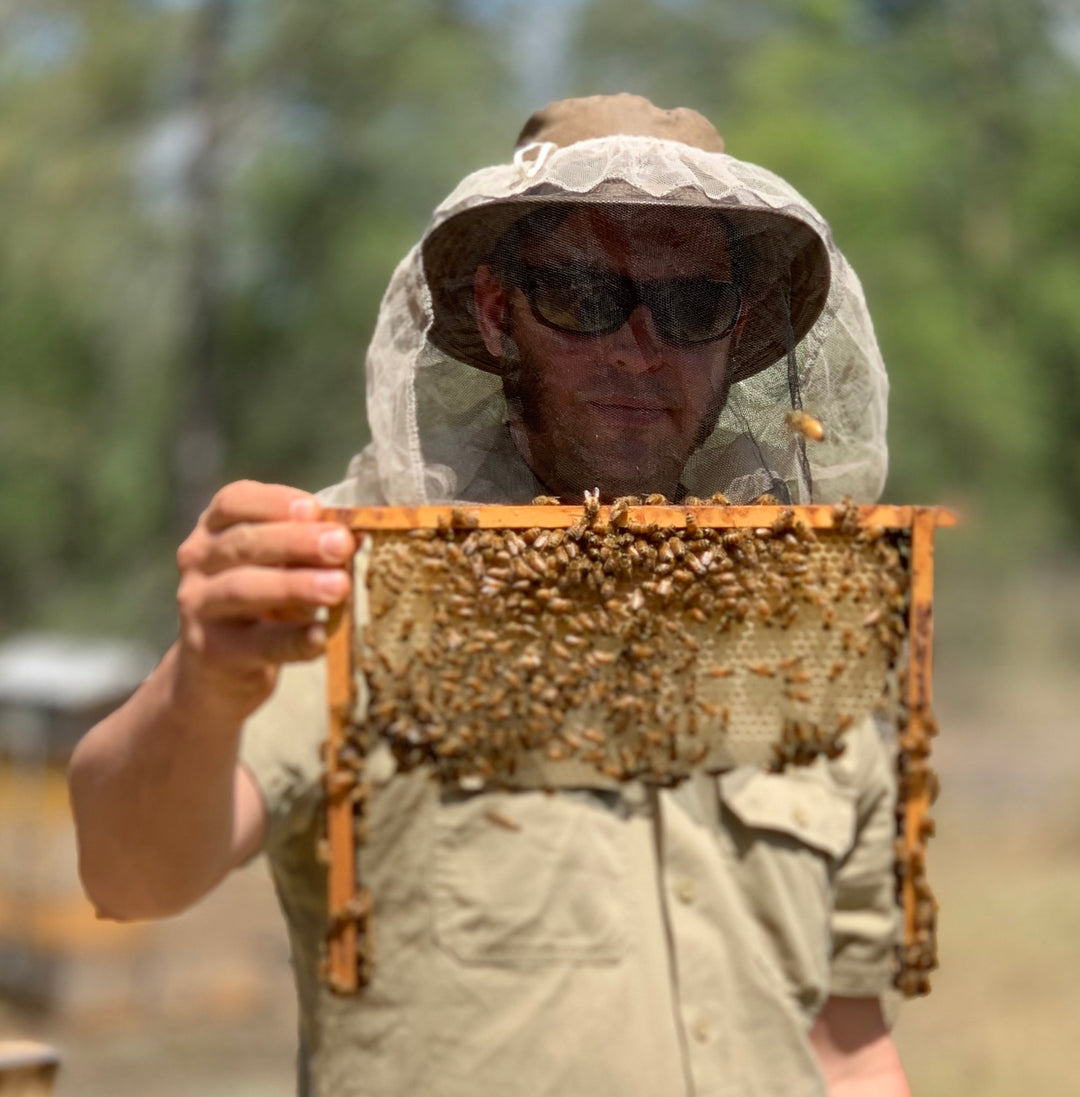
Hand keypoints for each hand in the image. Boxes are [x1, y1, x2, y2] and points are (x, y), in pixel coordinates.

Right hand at [174, 480, 354, 716]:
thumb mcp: (282, 567)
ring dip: (295, 585)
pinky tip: (322, 635)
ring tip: (339, 586)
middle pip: (243, 543)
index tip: (315, 508)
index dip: (274, 501)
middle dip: (296, 541)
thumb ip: (311, 549)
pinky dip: (293, 639)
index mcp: (214, 529)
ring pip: (243, 588)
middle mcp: (198, 561)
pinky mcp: (212, 651)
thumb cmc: (262, 602)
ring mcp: (199, 606)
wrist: (219, 669)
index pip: (234, 501)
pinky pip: (258, 644)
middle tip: (340, 544)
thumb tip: (358, 535)